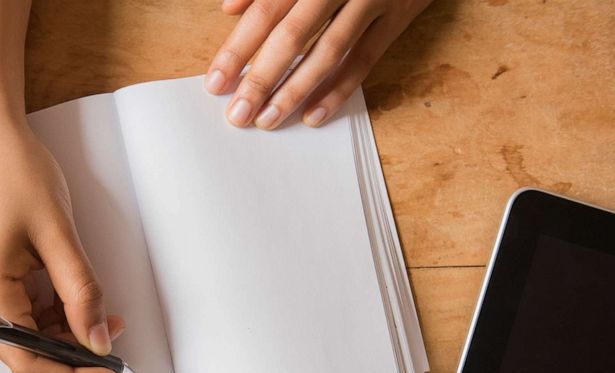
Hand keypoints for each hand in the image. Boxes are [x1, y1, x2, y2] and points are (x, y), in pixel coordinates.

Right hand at [0, 125, 124, 372]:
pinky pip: (13, 313)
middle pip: (23, 354)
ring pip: (21, 335)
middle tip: (114, 341)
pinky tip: (74, 302)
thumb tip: (99, 342)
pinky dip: (46, 315)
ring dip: (62, 333)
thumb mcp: (59, 236)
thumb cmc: (13, 171)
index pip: (30, 361)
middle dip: (72, 354)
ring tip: (103, 315)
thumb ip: (82, 295)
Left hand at [205, 0, 431, 128]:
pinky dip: (338, 90)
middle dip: (261, 79)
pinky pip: (365, 59)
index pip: (264, 11)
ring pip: (328, 51)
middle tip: (238, 114)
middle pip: (292, 35)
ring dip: (295, 90)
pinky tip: (313, 115)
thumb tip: (230, 8)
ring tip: (269, 120)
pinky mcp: (397, 16)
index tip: (216, 83)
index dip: (238, 49)